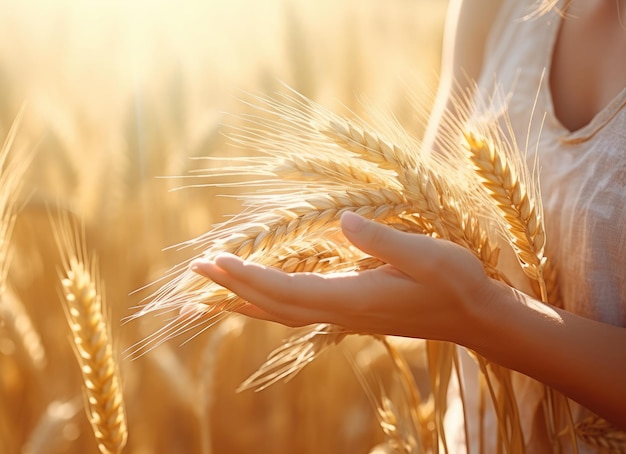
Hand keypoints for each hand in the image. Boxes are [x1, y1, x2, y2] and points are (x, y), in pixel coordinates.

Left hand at [190, 211, 496, 343]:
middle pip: (274, 306)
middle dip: (232, 290)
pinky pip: (296, 312)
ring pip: (281, 314)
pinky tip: (254, 298)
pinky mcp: (349, 311)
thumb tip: (340, 218)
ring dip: (243, 302)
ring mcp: (344, 316)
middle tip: (194, 274)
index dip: (249, 277)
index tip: (215, 262)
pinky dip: (266, 305)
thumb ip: (383, 240)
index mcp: (355, 298)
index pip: (287, 290)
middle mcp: (342, 312)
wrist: (473, 317)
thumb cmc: (455, 282)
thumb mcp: (427, 255)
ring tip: (209, 294)